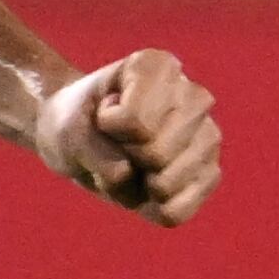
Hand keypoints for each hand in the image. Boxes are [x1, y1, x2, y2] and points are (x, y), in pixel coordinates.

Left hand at [32, 50, 221, 224]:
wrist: (78, 138)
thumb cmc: (75, 124)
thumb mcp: (69, 132)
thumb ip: (100, 155)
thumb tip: (144, 183)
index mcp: (159, 68)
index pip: (135, 121)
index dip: (107, 126)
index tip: (103, 113)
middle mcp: (194, 97)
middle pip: (155, 153)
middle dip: (122, 158)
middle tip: (116, 142)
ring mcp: (208, 137)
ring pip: (166, 185)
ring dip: (132, 186)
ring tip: (128, 162)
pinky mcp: (209, 174)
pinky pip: (178, 210)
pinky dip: (148, 208)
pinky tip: (144, 187)